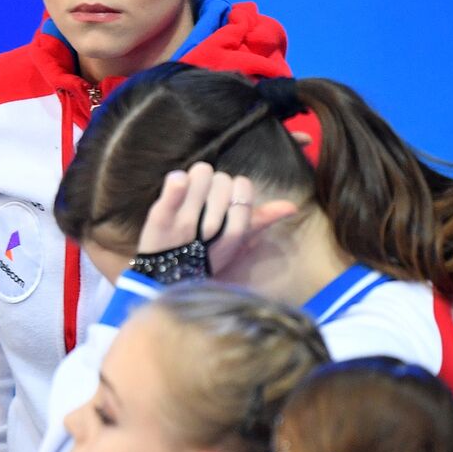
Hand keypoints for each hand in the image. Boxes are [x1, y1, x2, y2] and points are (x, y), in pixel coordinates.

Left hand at [138, 162, 295, 275]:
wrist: (162, 278)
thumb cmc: (201, 254)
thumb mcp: (234, 242)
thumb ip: (260, 220)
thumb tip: (292, 206)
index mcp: (231, 233)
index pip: (244, 186)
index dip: (234, 190)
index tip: (223, 204)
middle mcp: (209, 227)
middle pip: (222, 179)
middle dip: (214, 187)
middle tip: (202, 206)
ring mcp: (184, 221)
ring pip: (201, 173)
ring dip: (196, 181)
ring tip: (188, 200)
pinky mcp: (160, 217)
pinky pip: (174, 187)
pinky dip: (177, 182)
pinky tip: (178, 183)